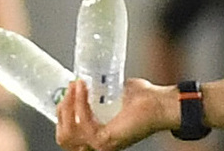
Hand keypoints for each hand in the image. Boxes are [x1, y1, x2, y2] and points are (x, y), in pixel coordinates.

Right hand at [56, 78, 175, 150]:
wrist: (162, 103)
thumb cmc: (146, 101)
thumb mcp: (115, 95)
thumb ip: (101, 92)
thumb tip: (89, 79)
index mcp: (97, 137)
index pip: (67, 135)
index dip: (61, 115)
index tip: (65, 93)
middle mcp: (97, 144)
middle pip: (63, 137)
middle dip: (62, 111)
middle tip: (69, 90)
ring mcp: (101, 144)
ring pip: (69, 133)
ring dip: (68, 105)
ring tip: (76, 86)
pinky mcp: (105, 139)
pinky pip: (84, 124)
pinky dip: (80, 104)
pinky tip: (83, 89)